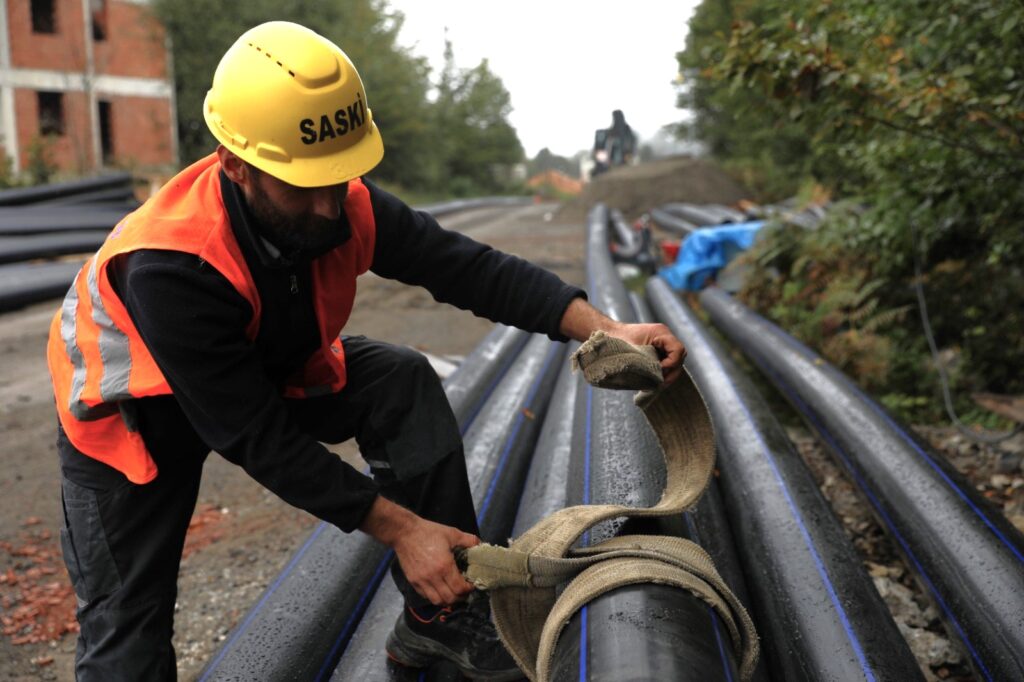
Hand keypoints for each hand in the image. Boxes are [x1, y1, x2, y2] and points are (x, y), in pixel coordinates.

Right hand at [359, 496, 478, 604]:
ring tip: (452, 593)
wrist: (404, 532)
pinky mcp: (413, 581)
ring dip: (447, 600)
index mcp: (444, 566)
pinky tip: (439, 589)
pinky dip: (435, 596)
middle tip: (464, 591)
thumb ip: (468, 540)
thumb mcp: (452, 533)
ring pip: (437, 601)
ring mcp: (421, 581)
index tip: (471, 585)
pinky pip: (426, 596)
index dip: (468, 589)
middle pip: (450, 599)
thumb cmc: (429, 532)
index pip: (459, 588)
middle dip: (460, 597)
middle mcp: (433, 577)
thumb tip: (480, 545)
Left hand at [606, 322, 686, 384]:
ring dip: (667, 375)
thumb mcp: (633, 351)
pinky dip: (662, 374)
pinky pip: (667, 364)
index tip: (659, 370)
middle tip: (660, 383)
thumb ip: (648, 362)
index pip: (678, 350)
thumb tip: (658, 377)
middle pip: (679, 358)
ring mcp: (663, 345)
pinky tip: (654, 382)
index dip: (671, 363)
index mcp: (660, 333)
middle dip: (671, 372)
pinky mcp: (659, 352)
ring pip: (675, 363)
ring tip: (657, 385)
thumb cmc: (618, 340)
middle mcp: (664, 338)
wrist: (609, 334)